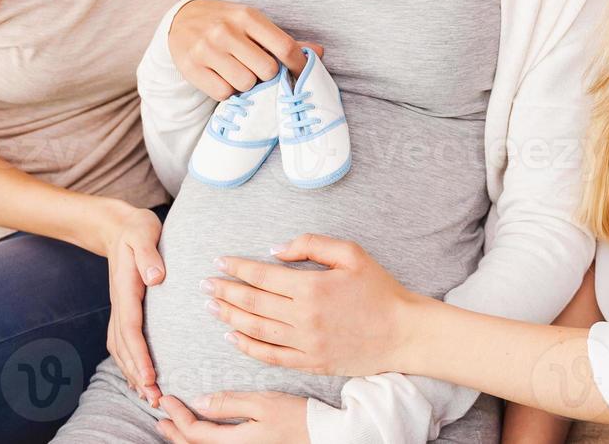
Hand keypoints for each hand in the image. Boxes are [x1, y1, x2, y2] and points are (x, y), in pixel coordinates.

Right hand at [93, 199, 165, 405]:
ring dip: (132, 372)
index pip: (131, 328)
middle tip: (154, 399)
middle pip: (124, 346)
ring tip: (148, 395)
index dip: (139, 355)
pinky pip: (122, 341)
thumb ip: (148, 254)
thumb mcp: (143, 232)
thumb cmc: (136, 228)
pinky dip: (128, 361)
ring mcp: (120, 307)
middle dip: (137, 374)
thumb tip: (155, 277)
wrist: (117, 225)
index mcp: (126, 288)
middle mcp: (120, 302)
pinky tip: (138, 376)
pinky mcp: (124, 308)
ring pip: (120, 347)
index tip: (150, 376)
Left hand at [155, 391, 309, 442]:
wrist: (324, 436)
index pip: (194, 432)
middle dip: (174, 431)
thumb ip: (229, 403)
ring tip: (172, 426)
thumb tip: (198, 402)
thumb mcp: (263, 403)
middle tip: (160, 414)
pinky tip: (200, 435)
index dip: (177, 416)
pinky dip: (201, 443)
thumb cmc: (297, 417)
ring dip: (185, 439)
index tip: (167, 399)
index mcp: (235, 443)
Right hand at [169, 0, 320, 99]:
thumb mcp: (252, 22)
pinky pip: (223, 93)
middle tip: (258, 70)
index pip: (284, 46)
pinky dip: (227, 91)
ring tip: (239, 72)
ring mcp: (206, 49)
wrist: (181, 18)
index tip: (299, 73)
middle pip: (267, 70)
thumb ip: (283, 40)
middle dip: (267, 75)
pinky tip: (223, 78)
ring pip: (245, 84)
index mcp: (246, 16)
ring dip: (247, 85)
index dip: (297, 64)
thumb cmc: (226, 22)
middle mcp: (225, 31)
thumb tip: (319, 53)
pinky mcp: (191, 67)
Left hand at [203, 234, 420, 376]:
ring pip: (255, 329)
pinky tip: (233, 336)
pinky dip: (247, 346)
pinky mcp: (310, 363)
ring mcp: (305, 343)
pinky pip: (270, 356)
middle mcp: (303, 317)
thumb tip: (274, 250)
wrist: (403, 333)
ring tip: (212, 306)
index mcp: (311, 287)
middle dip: (224, 291)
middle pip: (252, 302)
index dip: (237, 267)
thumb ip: (311, 245)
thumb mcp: (351, 253)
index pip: (262, 276)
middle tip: (205, 284)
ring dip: (229, 316)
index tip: (220, 261)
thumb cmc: (379, 290)